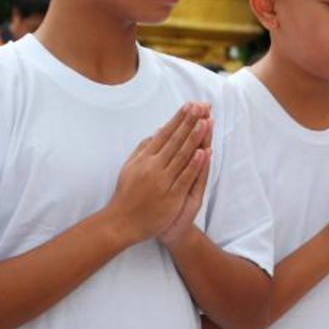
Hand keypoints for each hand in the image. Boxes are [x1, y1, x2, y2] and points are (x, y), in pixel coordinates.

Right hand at [106, 103, 210, 244]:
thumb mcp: (130, 167)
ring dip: (195, 138)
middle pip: (175, 140)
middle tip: (202, 106)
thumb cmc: (127, 193)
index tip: (190, 106)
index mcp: (144, 158)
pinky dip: (194, 165)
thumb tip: (158, 132)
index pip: (165, 134)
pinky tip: (203, 152)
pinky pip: (185, 177)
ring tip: (206, 122)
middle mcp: (153, 166)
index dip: (179, 119)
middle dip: (189, 122)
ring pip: (182, 155)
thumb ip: (144, 149)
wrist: (122, 222)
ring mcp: (163, 180)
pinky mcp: (171, 195)